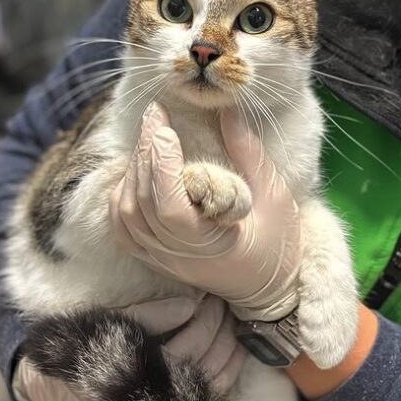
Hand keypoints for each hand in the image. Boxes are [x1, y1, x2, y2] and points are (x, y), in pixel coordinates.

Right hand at [13, 295, 245, 400]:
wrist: (55, 388)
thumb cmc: (82, 348)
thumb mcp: (109, 323)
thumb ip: (149, 315)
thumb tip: (190, 303)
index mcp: (139, 372)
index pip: (188, 345)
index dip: (205, 318)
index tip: (211, 293)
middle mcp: (156, 395)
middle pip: (205, 361)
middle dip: (220, 327)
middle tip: (225, 300)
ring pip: (214, 379)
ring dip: (231, 348)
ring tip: (234, 319)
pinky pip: (211, 395)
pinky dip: (230, 371)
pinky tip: (238, 349)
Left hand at [109, 102, 301, 321]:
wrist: (270, 289)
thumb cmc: (279, 244)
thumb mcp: (274, 196)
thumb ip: (248, 154)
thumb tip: (228, 111)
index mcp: (212, 246)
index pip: (170, 208)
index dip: (161, 166)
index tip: (165, 127)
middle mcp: (179, 257)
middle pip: (143, 203)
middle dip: (145, 152)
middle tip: (154, 114)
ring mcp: (163, 261)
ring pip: (127, 214)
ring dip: (132, 171)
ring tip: (148, 138)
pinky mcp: (155, 260)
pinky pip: (123, 229)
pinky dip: (121, 196)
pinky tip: (134, 173)